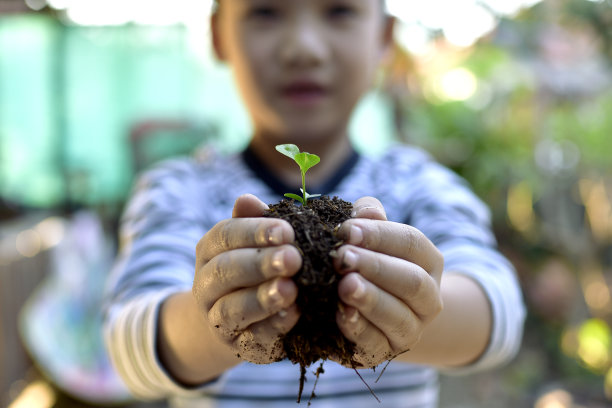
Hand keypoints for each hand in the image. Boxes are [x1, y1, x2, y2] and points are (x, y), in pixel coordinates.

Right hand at [192, 194, 301, 363]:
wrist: (235, 322)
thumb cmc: (252, 269)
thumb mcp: (251, 243)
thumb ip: (253, 222)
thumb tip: (247, 200)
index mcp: (210, 251)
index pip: (225, 235)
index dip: (254, 232)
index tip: (286, 230)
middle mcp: (206, 284)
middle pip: (225, 271)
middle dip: (259, 263)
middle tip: (292, 258)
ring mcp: (217, 318)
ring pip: (233, 309)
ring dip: (262, 299)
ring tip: (290, 289)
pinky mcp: (237, 346)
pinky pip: (252, 339)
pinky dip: (273, 327)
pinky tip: (295, 314)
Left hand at [333, 197, 443, 367]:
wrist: (371, 314)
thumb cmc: (368, 262)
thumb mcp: (371, 237)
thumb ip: (369, 218)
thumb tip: (364, 212)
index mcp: (428, 261)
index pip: (412, 243)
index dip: (380, 235)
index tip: (347, 230)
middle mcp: (429, 298)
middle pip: (411, 281)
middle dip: (375, 267)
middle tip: (342, 257)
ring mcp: (412, 329)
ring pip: (399, 316)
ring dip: (370, 299)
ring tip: (345, 285)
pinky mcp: (386, 352)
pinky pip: (376, 343)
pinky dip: (358, 329)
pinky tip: (341, 313)